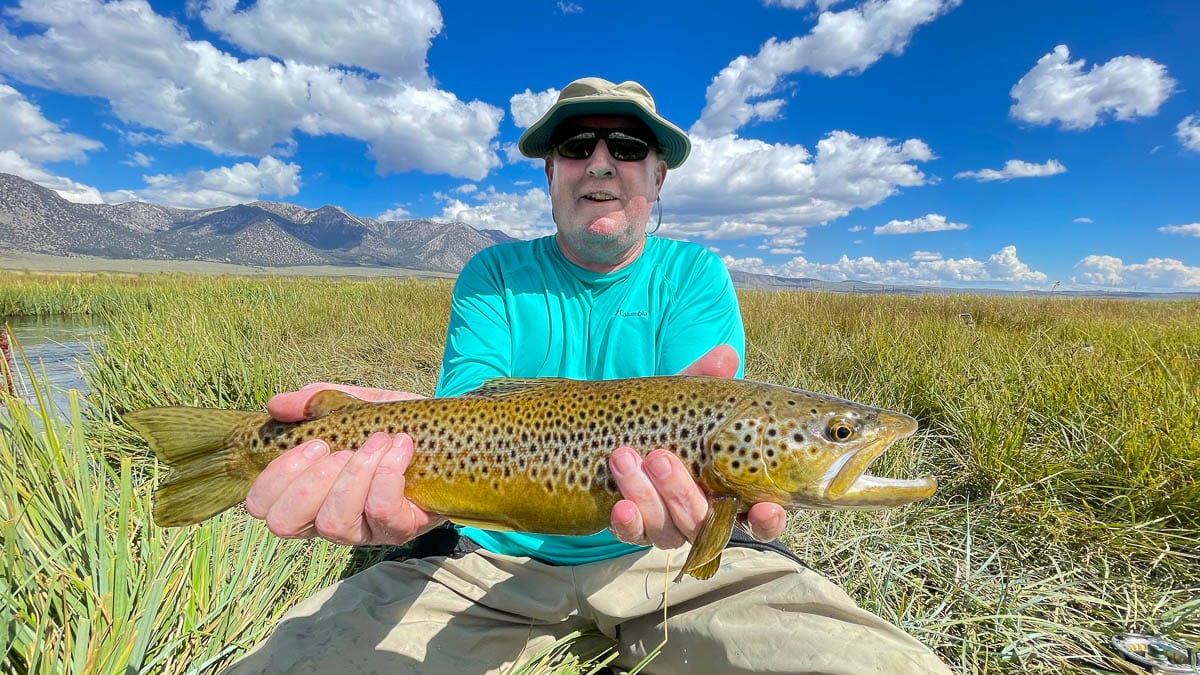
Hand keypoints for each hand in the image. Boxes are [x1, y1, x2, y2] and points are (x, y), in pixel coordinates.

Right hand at [245, 383, 444, 544]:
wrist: (451, 432)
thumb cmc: (394, 424)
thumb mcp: (354, 404)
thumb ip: (317, 401)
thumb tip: (277, 405)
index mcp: (310, 492)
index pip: (263, 506)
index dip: (276, 477)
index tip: (314, 443)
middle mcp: (332, 517)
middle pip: (287, 524)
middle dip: (307, 482)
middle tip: (338, 449)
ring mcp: (366, 530)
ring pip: (335, 522)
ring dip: (354, 474)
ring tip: (379, 441)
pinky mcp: (403, 528)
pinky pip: (383, 513)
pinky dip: (388, 474)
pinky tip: (401, 446)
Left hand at [607, 346, 787, 547]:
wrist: (619, 431)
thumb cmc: (672, 420)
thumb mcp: (686, 400)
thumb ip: (706, 382)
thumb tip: (725, 354)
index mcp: (732, 492)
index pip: (760, 519)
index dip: (767, 520)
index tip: (766, 508)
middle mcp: (704, 516)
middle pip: (704, 523)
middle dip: (682, 494)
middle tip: (660, 458)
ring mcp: (669, 525)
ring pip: (667, 530)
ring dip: (647, 497)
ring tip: (623, 458)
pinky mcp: (636, 528)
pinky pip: (633, 536)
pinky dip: (627, 524)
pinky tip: (619, 507)